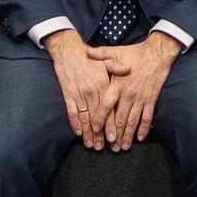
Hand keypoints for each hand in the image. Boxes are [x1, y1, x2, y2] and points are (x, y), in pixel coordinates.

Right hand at [46, 29, 115, 148]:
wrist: (68, 50)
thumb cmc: (89, 56)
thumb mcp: (106, 59)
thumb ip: (117, 67)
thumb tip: (128, 70)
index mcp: (103, 85)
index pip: (109, 109)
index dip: (111, 125)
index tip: (114, 137)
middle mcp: (92, 92)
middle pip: (97, 117)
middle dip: (100, 134)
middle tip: (104, 147)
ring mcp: (79, 94)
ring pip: (85, 117)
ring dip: (88, 133)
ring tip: (91, 145)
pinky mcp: (68, 94)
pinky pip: (72, 111)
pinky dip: (75, 123)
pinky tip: (78, 132)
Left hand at [87, 32, 180, 150]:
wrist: (157, 53)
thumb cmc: (135, 53)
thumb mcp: (116, 51)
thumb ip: (101, 54)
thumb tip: (86, 52)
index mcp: (118, 84)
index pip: (107, 104)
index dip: (101, 118)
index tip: (95, 129)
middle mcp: (129, 94)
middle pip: (120, 118)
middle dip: (114, 134)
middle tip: (110, 147)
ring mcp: (141, 98)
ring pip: (133, 121)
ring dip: (127, 135)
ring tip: (123, 147)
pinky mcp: (151, 99)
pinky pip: (147, 117)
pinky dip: (144, 129)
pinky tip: (140, 138)